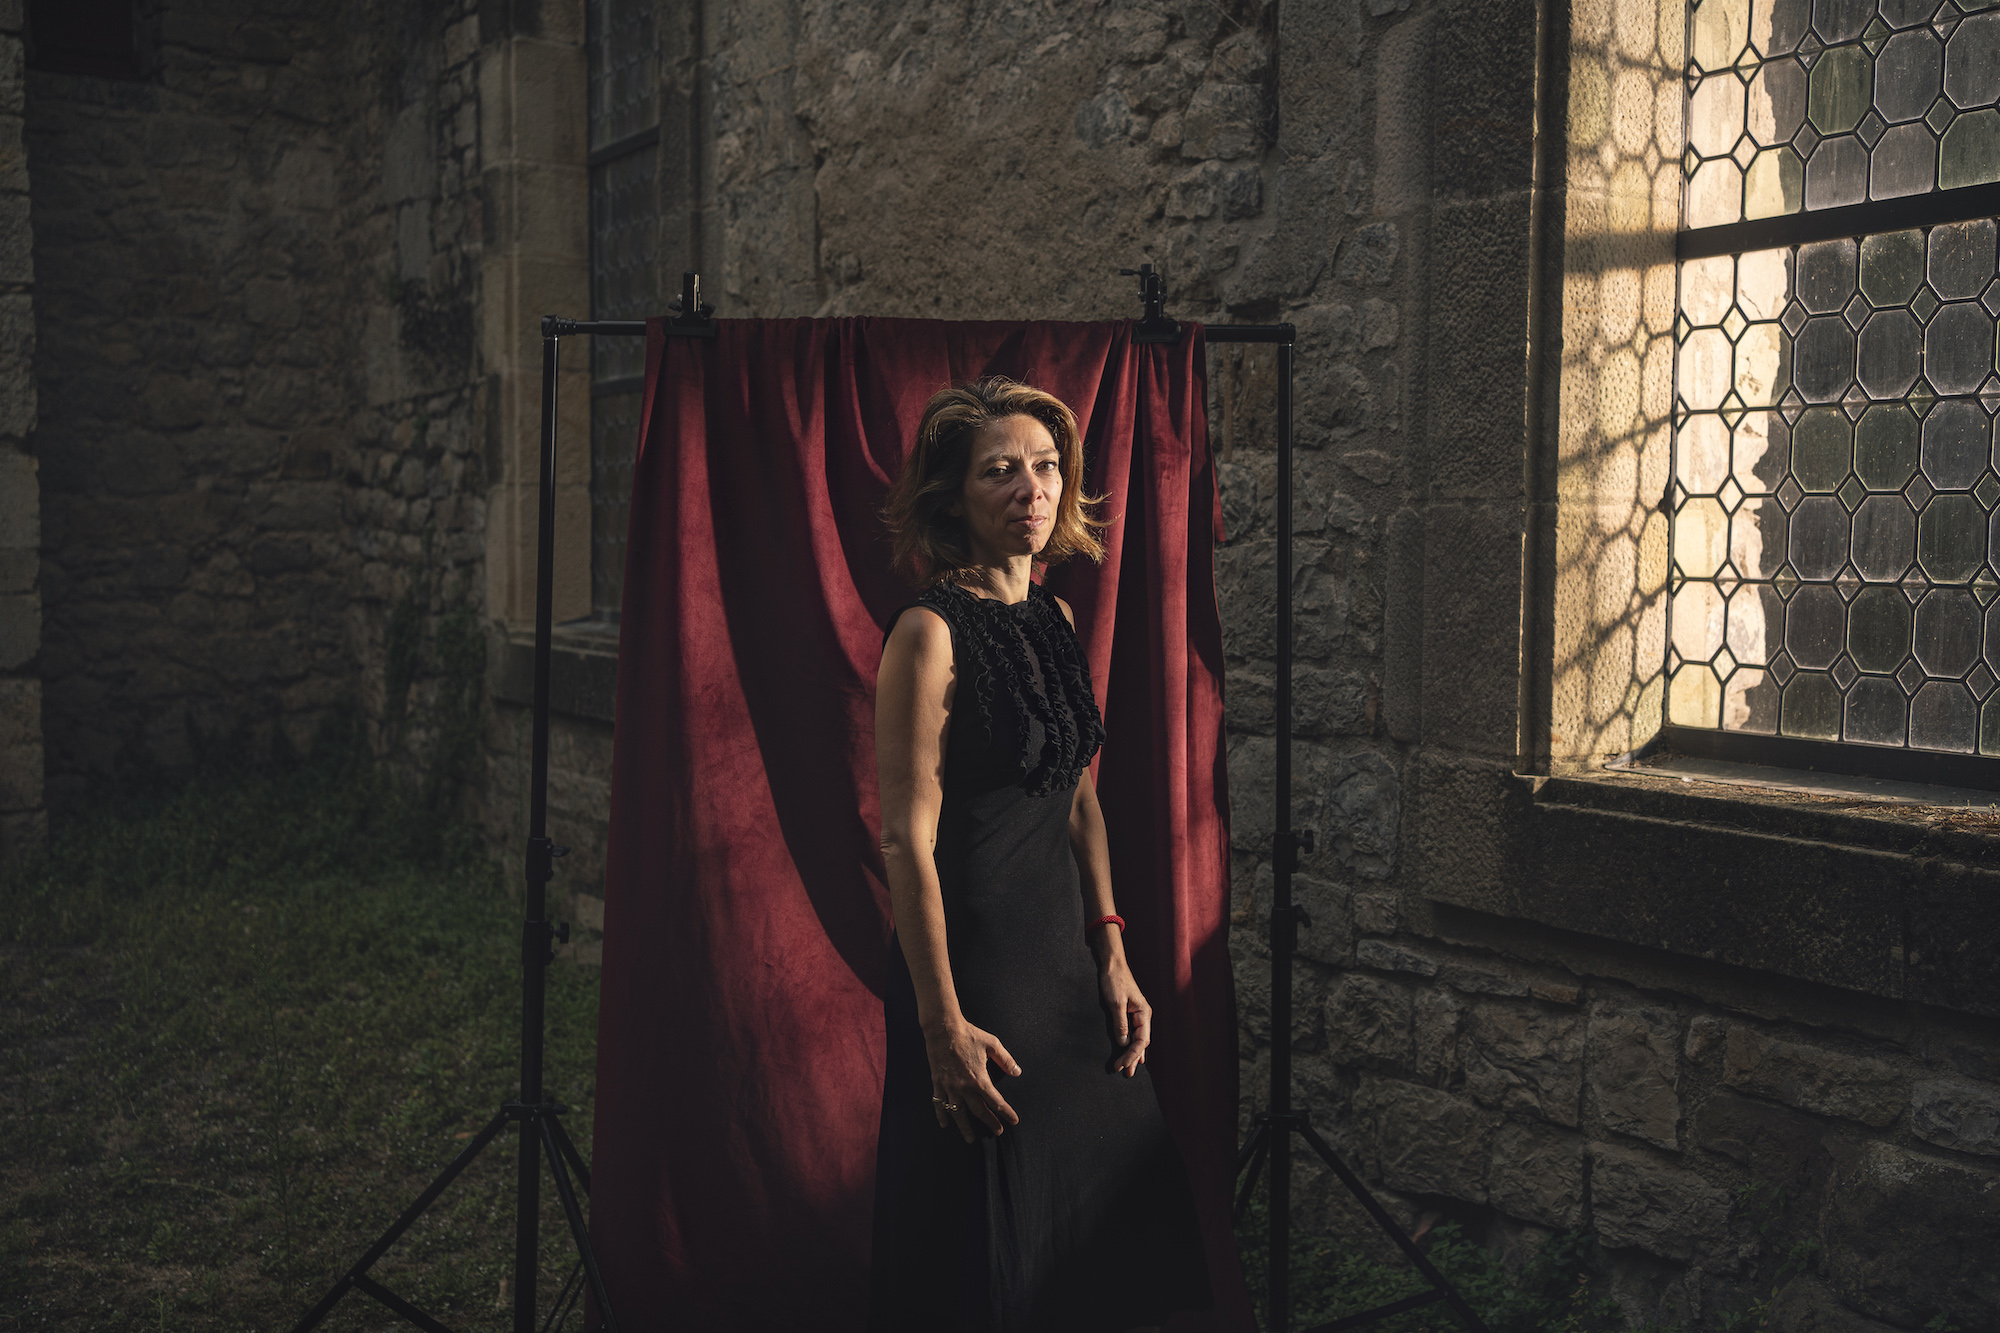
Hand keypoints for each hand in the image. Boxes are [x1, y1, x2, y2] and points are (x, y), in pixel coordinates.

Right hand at [924, 1019, 1021, 1142]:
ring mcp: (950, 1086)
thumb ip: (1005, 1060)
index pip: (996, 1101)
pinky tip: (944, 1124)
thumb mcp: (992, 1044)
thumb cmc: (969, 1034)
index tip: (1014, 1120)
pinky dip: (941, 1114)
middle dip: (990, 1122)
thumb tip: (1017, 1072)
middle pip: (979, 1111)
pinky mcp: (938, 1082)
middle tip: (998, 1132)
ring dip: (965, 1127)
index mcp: (979, 1079)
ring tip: (970, 1139)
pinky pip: (939, 1103)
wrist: (944, 1029)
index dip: (1006, 1112)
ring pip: (958, 1112)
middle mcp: (964, 1087)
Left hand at [1097, 959, 1151, 1076]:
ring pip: (1137, 1040)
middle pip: (1141, 1043)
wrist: (1112, 965)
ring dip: (1133, 1055)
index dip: (1132, 1055)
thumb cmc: (1115, 980)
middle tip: (1125, 1073)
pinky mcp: (1129, 1014)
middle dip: (1133, 1059)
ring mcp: (1137, 1015)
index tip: (1121, 1065)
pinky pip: (1133, 1034)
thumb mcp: (1115, 1003)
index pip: (1141, 1041)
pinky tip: (1132, 1055)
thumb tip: (1124, 1043)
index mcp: (1144, 1013)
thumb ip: (1120, 1024)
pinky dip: (1131, 1046)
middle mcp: (1143, 1016)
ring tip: (1129, 1069)